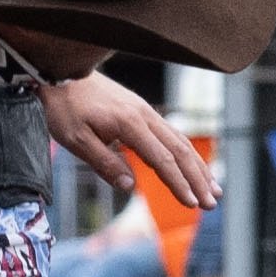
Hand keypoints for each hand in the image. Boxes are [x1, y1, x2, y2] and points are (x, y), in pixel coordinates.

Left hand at [39, 72, 213, 208]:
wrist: (61, 72)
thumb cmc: (65, 108)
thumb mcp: (75, 139)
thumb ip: (103, 162)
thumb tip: (130, 186)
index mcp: (129, 124)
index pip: (162, 159)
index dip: (178, 183)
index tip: (191, 203)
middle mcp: (145, 116)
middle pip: (180, 151)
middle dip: (198, 179)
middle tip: (211, 204)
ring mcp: (146, 111)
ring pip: (181, 141)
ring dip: (198, 167)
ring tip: (214, 189)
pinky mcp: (142, 111)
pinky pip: (171, 134)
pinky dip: (186, 153)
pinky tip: (193, 166)